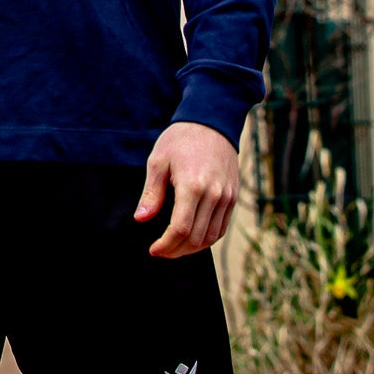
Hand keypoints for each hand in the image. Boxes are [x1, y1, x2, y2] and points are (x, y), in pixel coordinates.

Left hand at [135, 122, 238, 257]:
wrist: (211, 123)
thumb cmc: (180, 140)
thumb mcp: (158, 161)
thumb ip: (151, 193)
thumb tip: (140, 218)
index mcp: (192, 186)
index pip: (180, 229)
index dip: (166, 245)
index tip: (153, 250)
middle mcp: (214, 195)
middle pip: (196, 238)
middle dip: (176, 251)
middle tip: (161, 251)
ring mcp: (226, 197)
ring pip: (211, 237)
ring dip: (192, 249)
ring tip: (174, 248)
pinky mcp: (233, 197)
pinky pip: (222, 228)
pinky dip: (207, 239)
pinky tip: (192, 239)